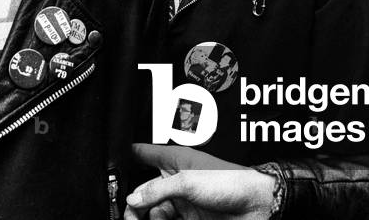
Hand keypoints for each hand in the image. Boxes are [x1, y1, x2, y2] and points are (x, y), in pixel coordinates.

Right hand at [124, 144, 277, 219]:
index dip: (126, 157)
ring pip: (153, 211)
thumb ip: (158, 190)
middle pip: (144, 190)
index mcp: (175, 160)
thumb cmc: (232, 182)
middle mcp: (177, 180)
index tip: (110, 167)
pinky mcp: (191, 219)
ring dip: (146, 218)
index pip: (144, 154)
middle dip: (133, 203)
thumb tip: (133, 199)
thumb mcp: (188, 183)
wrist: (259, 206)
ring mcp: (183, 202)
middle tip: (129, 216)